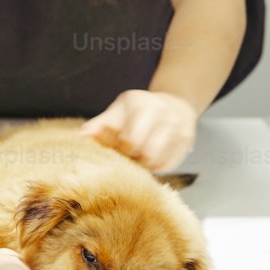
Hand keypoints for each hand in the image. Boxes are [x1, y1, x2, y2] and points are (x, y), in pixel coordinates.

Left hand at [79, 90, 197, 172]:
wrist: (174, 102)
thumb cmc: (139, 109)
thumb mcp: (119, 110)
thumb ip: (101, 124)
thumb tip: (81, 137)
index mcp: (142, 104)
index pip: (130, 139)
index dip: (122, 148)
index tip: (119, 146)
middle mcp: (164, 113)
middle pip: (145, 152)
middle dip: (134, 158)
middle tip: (130, 155)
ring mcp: (179, 127)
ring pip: (158, 160)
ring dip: (145, 165)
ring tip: (140, 158)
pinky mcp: (188, 141)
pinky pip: (170, 165)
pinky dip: (158, 167)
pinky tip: (152, 160)